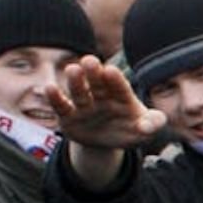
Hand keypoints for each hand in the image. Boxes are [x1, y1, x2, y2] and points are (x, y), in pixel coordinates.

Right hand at [45, 56, 164, 148]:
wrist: (108, 142)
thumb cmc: (131, 129)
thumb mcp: (145, 129)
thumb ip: (153, 124)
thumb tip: (147, 127)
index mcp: (122, 97)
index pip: (120, 87)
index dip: (115, 80)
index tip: (111, 70)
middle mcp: (101, 97)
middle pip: (98, 85)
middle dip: (94, 74)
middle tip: (90, 61)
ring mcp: (84, 106)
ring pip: (79, 92)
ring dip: (76, 82)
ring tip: (73, 69)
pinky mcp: (68, 117)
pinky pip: (61, 107)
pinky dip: (55, 98)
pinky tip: (49, 88)